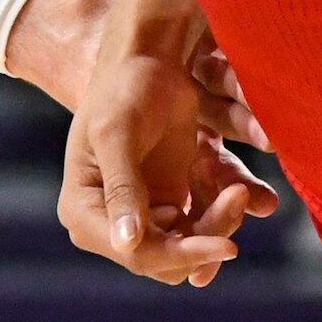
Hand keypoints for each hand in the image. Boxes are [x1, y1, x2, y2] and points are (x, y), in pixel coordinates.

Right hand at [61, 38, 278, 289]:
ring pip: (188, 247)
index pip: (136, 254)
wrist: (147, 62)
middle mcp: (108, 223)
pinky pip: (200, 228)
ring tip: (239, 189)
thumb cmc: (123, 88)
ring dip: (218, 224)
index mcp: (83, 210)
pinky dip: (221, 213)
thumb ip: (122, 189)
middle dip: (205, 237)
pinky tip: (235, 187)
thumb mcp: (117, 134)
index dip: (181, 255)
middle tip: (238, 195)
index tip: (227, 246)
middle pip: (165, 259)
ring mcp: (140, 216)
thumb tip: (126, 243)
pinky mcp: (169, 203)